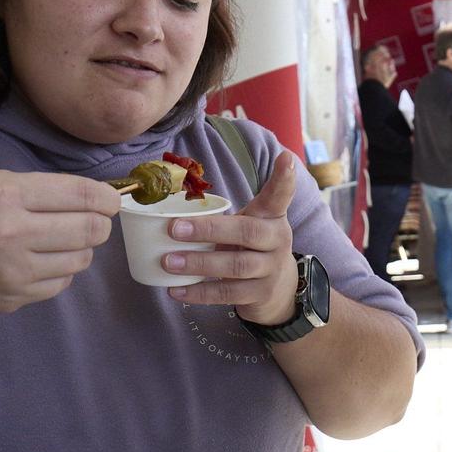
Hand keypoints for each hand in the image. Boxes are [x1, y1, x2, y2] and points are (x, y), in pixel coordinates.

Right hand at [0, 170, 118, 330]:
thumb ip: (35, 190)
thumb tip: (93, 198)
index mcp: (2, 193)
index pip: (81, 195)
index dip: (106, 198)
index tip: (111, 200)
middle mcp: (10, 232)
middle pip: (91, 230)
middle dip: (98, 224)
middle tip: (90, 220)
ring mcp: (12, 271)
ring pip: (80, 260)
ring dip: (77, 249)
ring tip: (53, 241)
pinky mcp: (12, 299)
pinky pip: (60, 284)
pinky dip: (58, 272)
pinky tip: (35, 262)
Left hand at [164, 149, 300, 322]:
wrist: (277, 287)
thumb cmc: (251, 245)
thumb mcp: (247, 223)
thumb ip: (222, 214)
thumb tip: (166, 211)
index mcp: (271, 216)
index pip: (279, 194)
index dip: (284, 178)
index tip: (285, 157)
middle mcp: (277, 240)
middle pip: (246, 232)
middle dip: (208, 230)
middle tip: (174, 228)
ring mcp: (270, 269)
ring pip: (235, 266)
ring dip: (199, 263)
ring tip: (168, 261)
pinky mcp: (260, 294)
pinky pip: (227, 294)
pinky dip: (199, 292)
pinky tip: (176, 290)